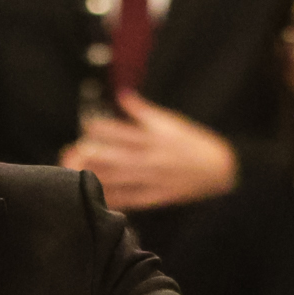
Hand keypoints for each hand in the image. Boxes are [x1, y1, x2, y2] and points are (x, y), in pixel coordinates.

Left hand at [60, 96, 238, 209]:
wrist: (222, 171)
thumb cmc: (195, 144)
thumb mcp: (172, 123)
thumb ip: (144, 112)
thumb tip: (122, 95)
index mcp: (157, 139)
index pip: (127, 132)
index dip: (105, 128)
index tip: (87, 124)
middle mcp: (153, 160)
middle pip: (118, 158)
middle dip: (93, 155)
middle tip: (71, 151)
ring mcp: (154, 180)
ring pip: (120, 180)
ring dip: (96, 176)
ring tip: (74, 173)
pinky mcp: (157, 198)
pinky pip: (131, 200)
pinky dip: (113, 198)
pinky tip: (94, 196)